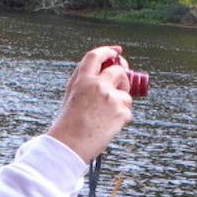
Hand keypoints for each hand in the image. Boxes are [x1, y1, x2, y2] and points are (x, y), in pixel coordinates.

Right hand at [46, 45, 135, 163]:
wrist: (69, 145)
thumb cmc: (69, 124)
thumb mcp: (72, 96)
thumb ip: (85, 81)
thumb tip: (104, 72)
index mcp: (83, 79)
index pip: (96, 56)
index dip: (108, 51)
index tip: (117, 52)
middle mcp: (98, 85)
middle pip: (119, 71)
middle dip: (123, 78)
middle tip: (122, 87)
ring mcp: (111, 97)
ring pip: (126, 95)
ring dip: (121, 105)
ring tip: (105, 119)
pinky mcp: (121, 111)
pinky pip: (128, 113)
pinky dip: (121, 120)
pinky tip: (108, 128)